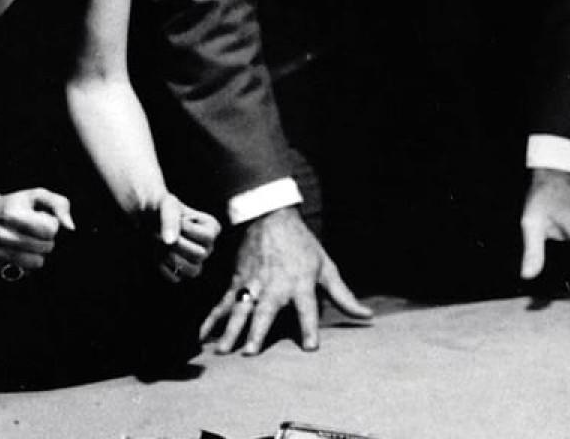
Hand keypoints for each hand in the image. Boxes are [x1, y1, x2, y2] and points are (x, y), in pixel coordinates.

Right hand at [0, 188, 73, 275]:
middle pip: (46, 247)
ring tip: (30, 239)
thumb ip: (60, 205)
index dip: (53, 224)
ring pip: (38, 262)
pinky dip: (29, 262)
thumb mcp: (39, 195)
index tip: (43, 218)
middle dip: (48, 239)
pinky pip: (26, 271)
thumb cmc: (20, 204)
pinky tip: (22, 249)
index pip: (50, 229)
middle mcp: (2, 234)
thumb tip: (70, 227)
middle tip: (36, 229)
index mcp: (12, 214)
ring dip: (40, 252)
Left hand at [138, 194, 219, 282]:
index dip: (188, 230)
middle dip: (178, 244)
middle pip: (201, 254)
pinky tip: (157, 253)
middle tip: (160, 233)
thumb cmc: (161, 208)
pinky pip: (176, 278)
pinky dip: (163, 266)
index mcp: (212, 228)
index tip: (175, 220)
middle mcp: (208, 247)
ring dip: (171, 257)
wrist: (147, 217)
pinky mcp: (180, 272)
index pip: (208, 237)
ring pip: (193, 271)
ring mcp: (195, 262)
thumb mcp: (166, 204)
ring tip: (159, 244)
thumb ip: (170, 219)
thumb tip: (170, 241)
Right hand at [199, 208, 369, 354]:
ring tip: (223, 350)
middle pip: (265, 311)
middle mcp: (274, 286)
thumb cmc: (302, 245)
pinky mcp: (236, 282)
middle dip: (257, 331)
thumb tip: (367, 316)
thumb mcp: (326, 267)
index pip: (307, 308)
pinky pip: (222, 303)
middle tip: (250, 352)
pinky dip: (211, 319)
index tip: (310, 347)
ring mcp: (252, 284)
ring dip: (230, 330)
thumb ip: (343, 296)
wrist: (270, 216)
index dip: (309, 327)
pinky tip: (202, 336)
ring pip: (239, 309)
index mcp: (300, 283)